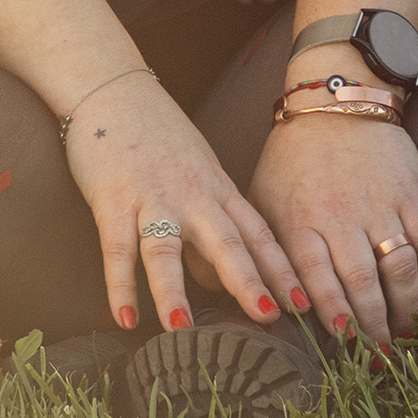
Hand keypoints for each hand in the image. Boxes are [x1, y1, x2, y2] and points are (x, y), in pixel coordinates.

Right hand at [63, 73, 300, 338]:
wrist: (112, 88)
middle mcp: (191, 195)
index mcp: (217, 189)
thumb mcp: (198, 174)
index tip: (306, 303)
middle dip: (248, 281)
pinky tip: (126, 319)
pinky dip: (120, 284)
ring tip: (183, 329)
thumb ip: (213, 225)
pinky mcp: (111, 200)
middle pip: (224, 242)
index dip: (281, 269)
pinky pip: (116, 248)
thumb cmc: (158, 137)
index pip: (257, 234)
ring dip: (174, 290)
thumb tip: (222, 283)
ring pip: (165, 248)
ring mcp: (150, 197)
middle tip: (271, 318)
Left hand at [249, 113, 417, 348]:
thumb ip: (261, 245)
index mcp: (300, 218)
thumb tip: (251, 297)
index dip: (333, 313)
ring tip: (405, 333)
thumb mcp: (263, 196)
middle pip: (361, 282)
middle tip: (380, 357)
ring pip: (398, 268)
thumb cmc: (292, 156)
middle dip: (373, 326)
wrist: (334, 98)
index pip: (316, 277)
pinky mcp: (408, 192)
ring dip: (405, 308)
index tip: (344, 344)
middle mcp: (339, 214)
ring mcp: (377, 203)